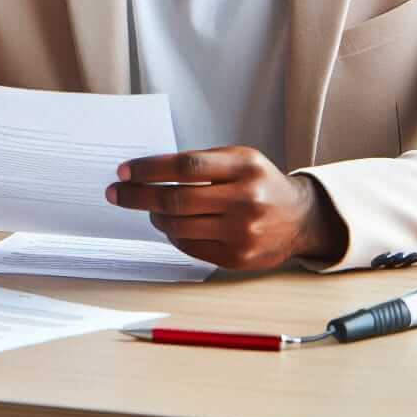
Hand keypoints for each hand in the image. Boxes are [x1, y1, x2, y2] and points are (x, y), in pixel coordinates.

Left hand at [106, 146, 347, 269]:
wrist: (300, 218)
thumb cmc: (259, 182)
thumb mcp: (238, 158)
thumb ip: (200, 162)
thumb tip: (148, 171)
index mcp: (244, 167)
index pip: (185, 166)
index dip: (149, 169)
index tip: (124, 171)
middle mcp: (246, 200)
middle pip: (176, 198)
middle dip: (137, 195)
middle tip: (116, 193)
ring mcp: (242, 232)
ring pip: (178, 225)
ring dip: (154, 215)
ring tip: (148, 207)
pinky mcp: (237, 258)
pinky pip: (189, 246)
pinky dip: (172, 235)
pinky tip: (169, 224)